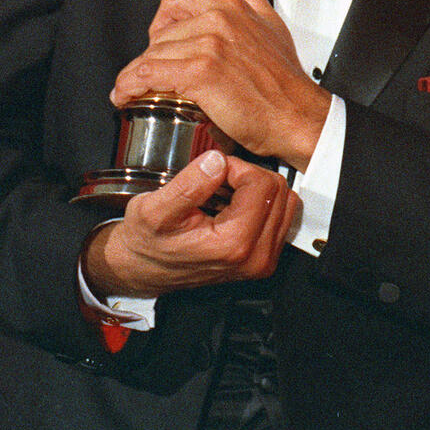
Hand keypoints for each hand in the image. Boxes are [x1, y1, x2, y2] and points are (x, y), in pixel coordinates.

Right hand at [82, 149, 298, 298]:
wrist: (144, 268)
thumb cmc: (148, 242)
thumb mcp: (154, 208)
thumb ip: (188, 185)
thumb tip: (217, 161)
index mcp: (234, 244)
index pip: (261, 183)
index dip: (236, 167)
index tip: (213, 174)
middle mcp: (256, 257)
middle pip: (278, 190)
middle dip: (248, 176)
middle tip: (218, 182)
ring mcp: (263, 260)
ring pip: (285, 201)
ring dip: (257, 188)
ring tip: (225, 194)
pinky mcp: (265, 258)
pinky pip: (281, 215)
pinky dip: (261, 202)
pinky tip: (234, 206)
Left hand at [111, 0, 330, 170]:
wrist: (296, 115)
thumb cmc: (285, 80)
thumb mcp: (272, 22)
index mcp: (229, 6)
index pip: (173, 5)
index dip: (160, 29)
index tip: (158, 47)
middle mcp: (216, 19)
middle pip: (159, 34)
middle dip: (150, 57)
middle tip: (151, 77)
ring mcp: (208, 45)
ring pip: (151, 54)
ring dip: (135, 75)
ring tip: (132, 91)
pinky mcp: (200, 72)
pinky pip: (150, 73)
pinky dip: (130, 86)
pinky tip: (127, 96)